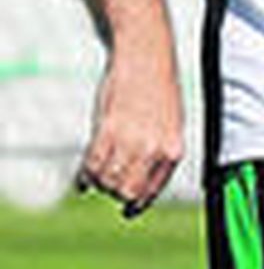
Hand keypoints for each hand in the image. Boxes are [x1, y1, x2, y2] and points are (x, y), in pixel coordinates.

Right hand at [76, 52, 183, 217]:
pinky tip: (84, 177)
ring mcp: (131, 140)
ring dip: (99, 183)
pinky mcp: (108, 129)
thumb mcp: (171, 123)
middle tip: (110, 185)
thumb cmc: (159, 89)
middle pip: (127, 191)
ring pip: (107, 181)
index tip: (129, 211)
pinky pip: (92, 164)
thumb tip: (142, 181)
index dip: (138, 204)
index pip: (152, 190)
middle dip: (116, 193)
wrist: (148, 57)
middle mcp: (154, 148)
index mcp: (174, 149)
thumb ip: (159, 151)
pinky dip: (85, 175)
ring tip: (98, 175)